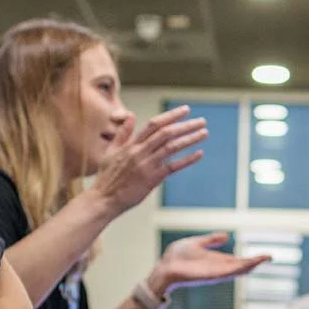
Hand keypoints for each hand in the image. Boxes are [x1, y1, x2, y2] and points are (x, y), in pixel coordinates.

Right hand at [89, 106, 206, 212]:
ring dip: (190, 139)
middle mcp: (140, 152)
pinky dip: (187, 160)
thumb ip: (123, 133)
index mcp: (131, 144)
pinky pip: (173, 167)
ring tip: (204, 133)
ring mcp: (146, 165)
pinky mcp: (151, 179)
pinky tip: (199, 153)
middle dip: (186, 125)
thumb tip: (131, 115)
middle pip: (166, 133)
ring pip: (172, 147)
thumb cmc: (107, 177)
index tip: (185, 110)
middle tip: (201, 121)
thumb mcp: (111, 151)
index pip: (154, 124)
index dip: (171, 116)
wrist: (104, 199)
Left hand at [148, 232, 267, 294]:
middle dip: (255, 262)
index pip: (238, 260)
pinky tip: (249, 265)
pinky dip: (239, 269)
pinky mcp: (211, 275)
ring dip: (251, 265)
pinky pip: (228, 272)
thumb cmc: (177, 257)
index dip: (251, 258)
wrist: (165, 267)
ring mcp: (216, 273)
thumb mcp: (197, 243)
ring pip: (238, 270)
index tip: (265, 255)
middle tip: (270, 256)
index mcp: (217, 261)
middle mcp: (218, 269)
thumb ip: (211, 240)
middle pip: (241, 266)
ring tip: (265, 258)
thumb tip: (226, 236)